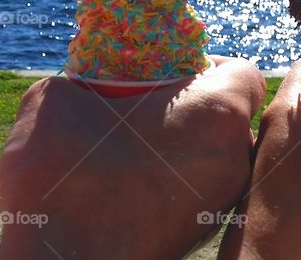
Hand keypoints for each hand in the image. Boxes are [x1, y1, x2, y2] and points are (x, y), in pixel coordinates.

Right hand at [0, 56, 265, 259]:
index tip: (168, 74)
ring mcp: (223, 202)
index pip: (242, 73)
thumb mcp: (58, 96)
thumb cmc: (62, 173)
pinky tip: (133, 185)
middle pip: (231, 117)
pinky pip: (201, 192)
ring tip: (136, 151)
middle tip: (147, 111)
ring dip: (185, 148)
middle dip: (194, 109)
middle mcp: (236, 157)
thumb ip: (90, 81)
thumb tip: (87, 85)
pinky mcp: (202, 234)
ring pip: (218, 157)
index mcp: (219, 112)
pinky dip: (176, 182)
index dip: (207, 66)